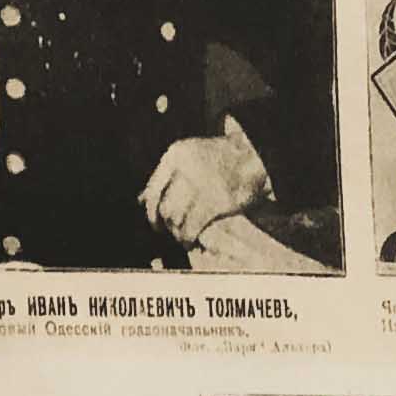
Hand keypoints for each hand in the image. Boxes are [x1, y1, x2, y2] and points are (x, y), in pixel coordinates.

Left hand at [142, 117, 271, 244]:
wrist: (254, 157)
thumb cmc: (221, 160)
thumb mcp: (191, 157)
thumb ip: (167, 175)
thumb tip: (140, 199)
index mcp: (176, 154)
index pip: (153, 189)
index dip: (151, 210)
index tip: (155, 222)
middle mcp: (186, 167)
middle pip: (164, 205)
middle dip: (165, 223)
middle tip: (171, 231)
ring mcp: (201, 183)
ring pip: (175, 217)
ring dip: (177, 232)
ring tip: (183, 237)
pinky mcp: (215, 200)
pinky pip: (192, 226)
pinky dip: (188, 237)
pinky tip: (191, 241)